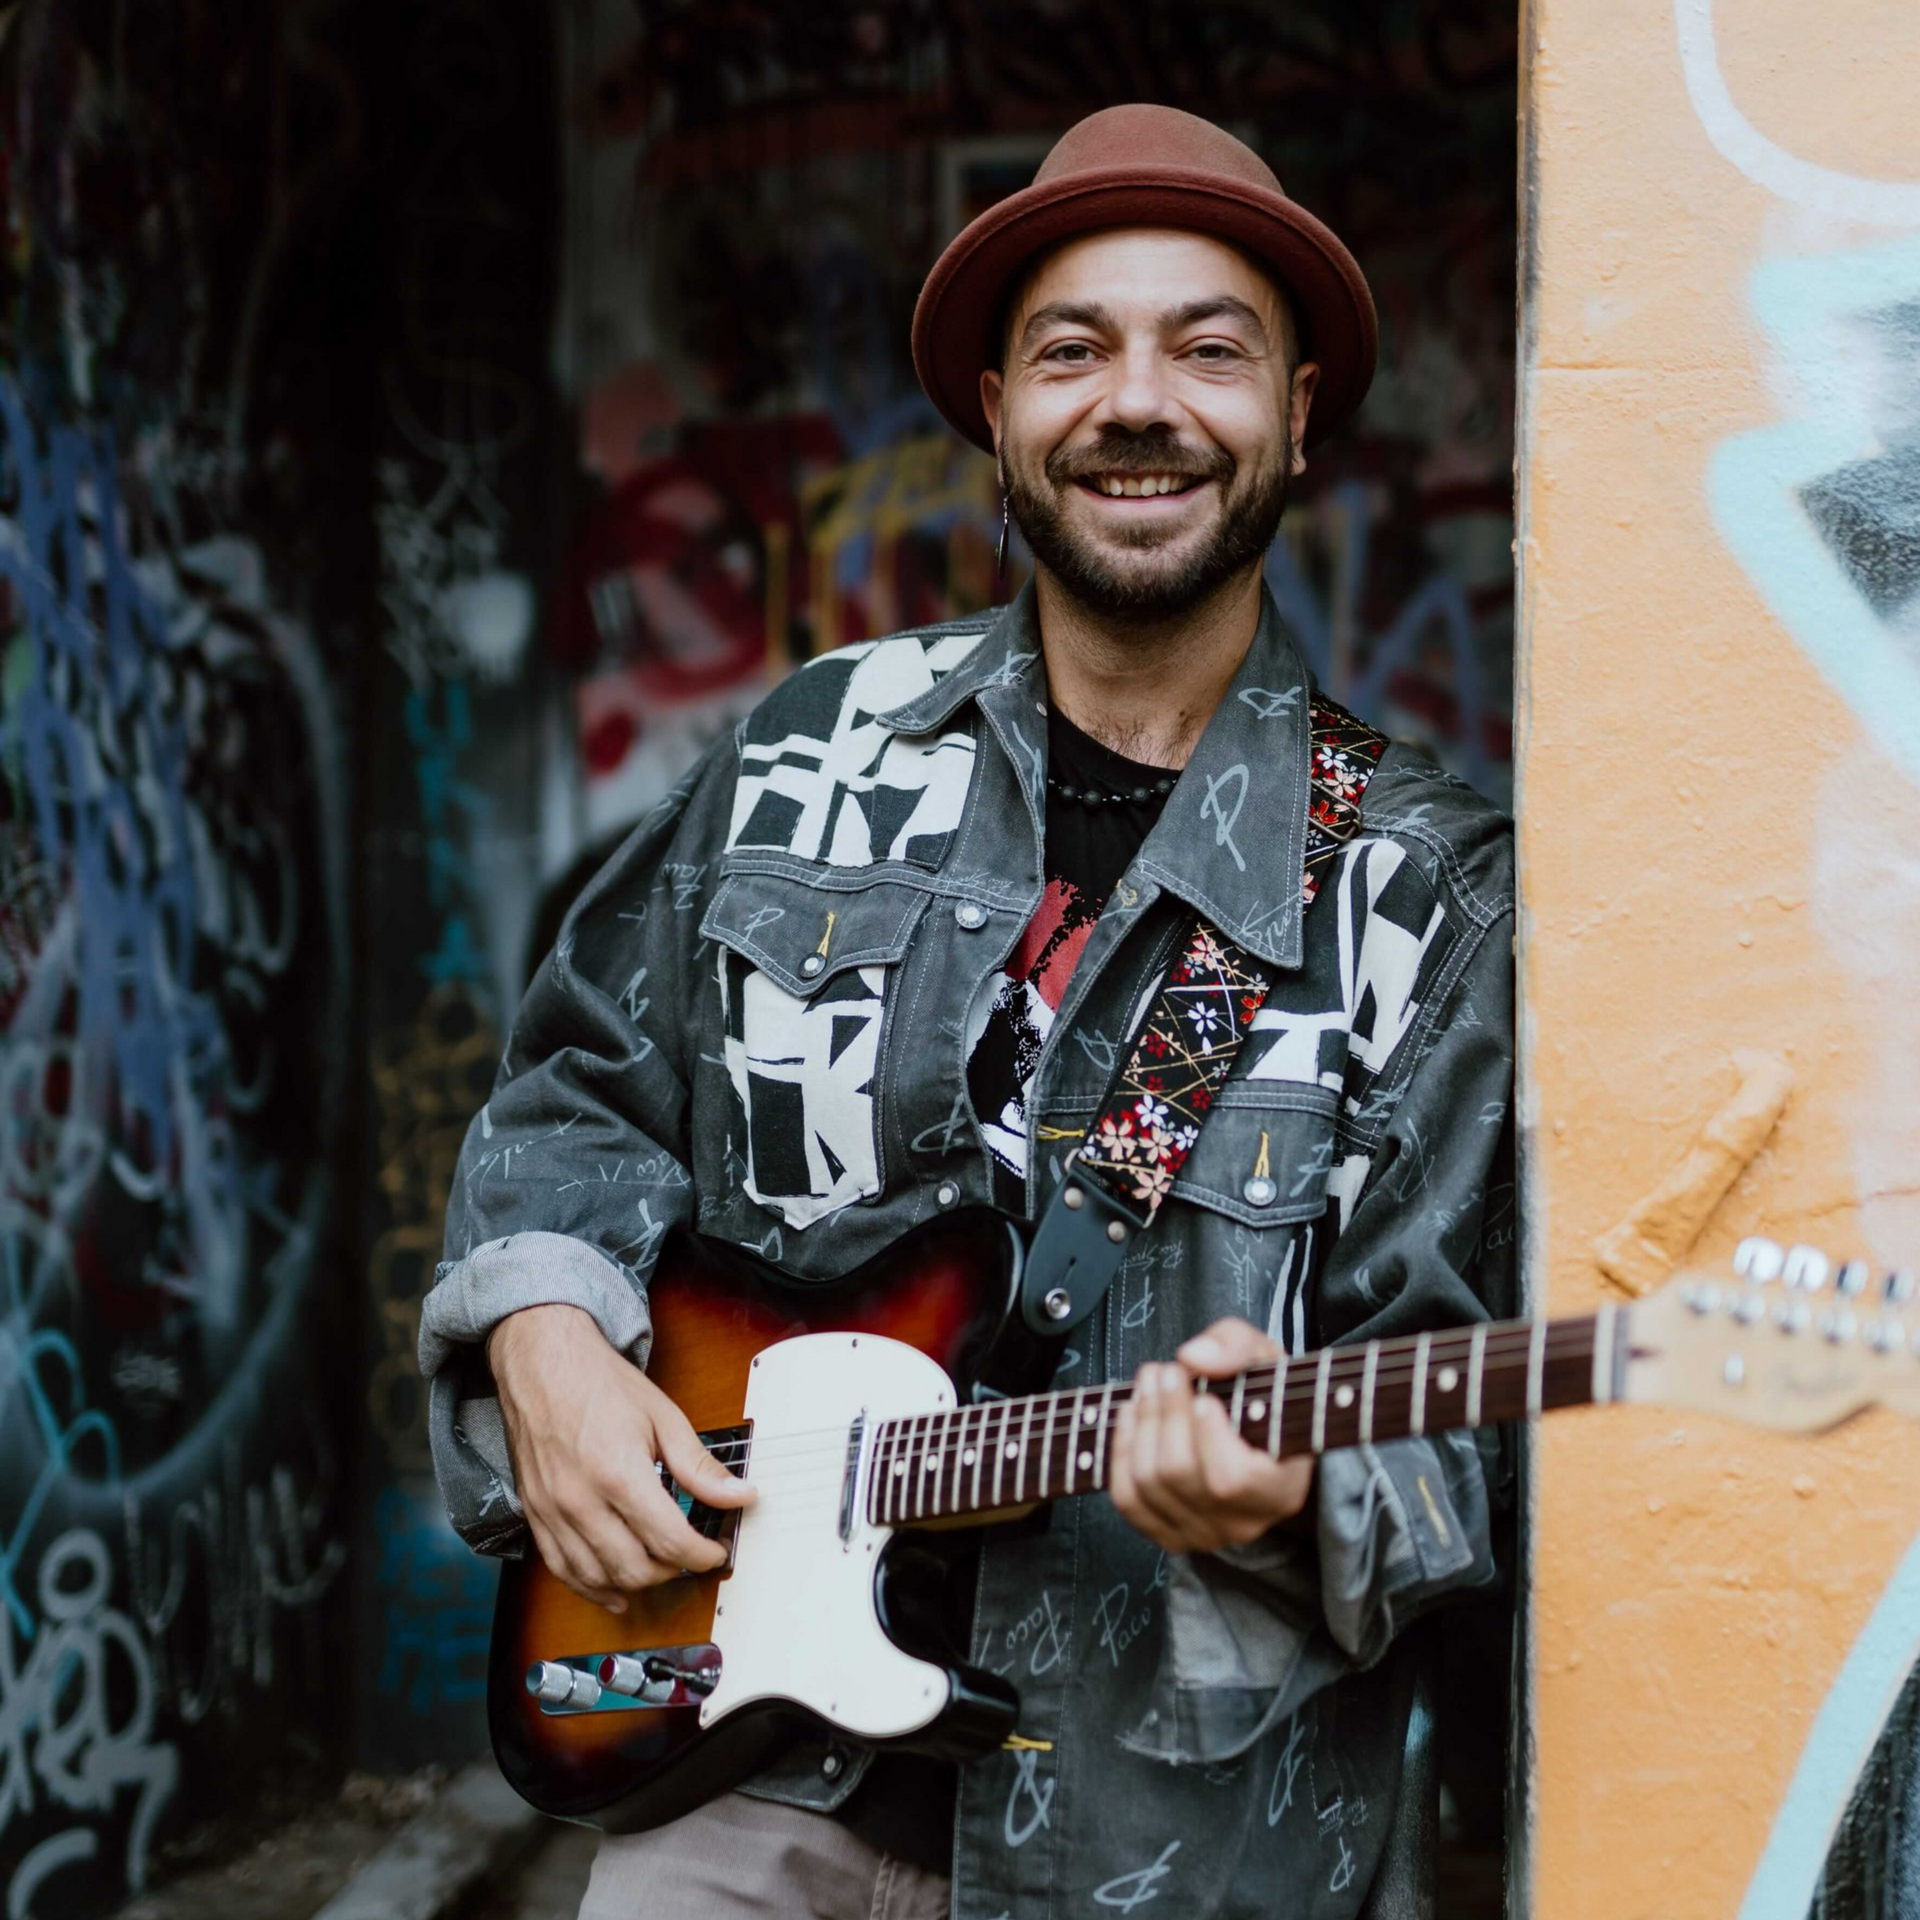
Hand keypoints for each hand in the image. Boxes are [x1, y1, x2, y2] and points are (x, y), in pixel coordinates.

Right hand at [488, 1303, 753, 1613]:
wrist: (542, 1362)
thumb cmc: (600, 1383)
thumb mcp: (662, 1416)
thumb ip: (699, 1465)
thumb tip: (740, 1495)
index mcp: (618, 1473)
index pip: (670, 1541)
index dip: (702, 1555)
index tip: (715, 1551)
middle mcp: (581, 1500)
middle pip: (635, 1568)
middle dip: (673, 1570)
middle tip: (691, 1556)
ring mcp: (552, 1511)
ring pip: (598, 1576)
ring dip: (636, 1583)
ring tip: (661, 1569)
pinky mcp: (534, 1514)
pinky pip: (561, 1569)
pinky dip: (591, 1587)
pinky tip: (614, 1590)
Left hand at [1109, 1316, 1313, 1554]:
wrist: (1254, 1432)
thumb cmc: (1262, 1397)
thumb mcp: (1265, 1357)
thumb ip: (1236, 1346)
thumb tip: (1194, 1357)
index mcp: (1280, 1490)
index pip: (1233, 1479)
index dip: (1209, 1437)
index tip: (1204, 1398)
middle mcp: (1243, 1523)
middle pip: (1179, 1473)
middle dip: (1164, 1413)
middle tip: (1164, 1370)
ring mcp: (1203, 1534)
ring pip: (1149, 1483)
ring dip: (1140, 1423)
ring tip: (1148, 1383)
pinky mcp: (1169, 1534)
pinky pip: (1129, 1500)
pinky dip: (1121, 1451)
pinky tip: (1130, 1414)